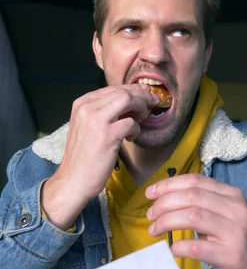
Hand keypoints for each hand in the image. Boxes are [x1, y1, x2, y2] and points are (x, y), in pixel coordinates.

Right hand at [42, 84, 158, 228]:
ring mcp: (95, 120)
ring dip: (141, 108)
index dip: (133, 90)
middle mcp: (86, 108)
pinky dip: (136, 129)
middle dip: (142, 96)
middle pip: (122, 92)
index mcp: (81, 103)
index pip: (113, 88)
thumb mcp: (88, 126)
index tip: (145, 95)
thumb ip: (105, 111)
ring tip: (142, 119)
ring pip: (128, 100)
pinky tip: (130, 138)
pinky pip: (130, 123)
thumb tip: (131, 98)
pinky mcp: (106, 135)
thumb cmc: (84, 156)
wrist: (73, 180)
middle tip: (152, 104)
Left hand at [146, 174, 246, 268]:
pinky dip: (178, 246)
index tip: (151, 194)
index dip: (169, 185)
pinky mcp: (231, 256)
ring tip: (155, 230)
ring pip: (192, 216)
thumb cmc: (243, 243)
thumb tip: (167, 200)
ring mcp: (235, 232)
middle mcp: (236, 209)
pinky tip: (172, 249)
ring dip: (166, 221)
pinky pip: (197, 247)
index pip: (195, 181)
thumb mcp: (228, 216)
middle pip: (191, 196)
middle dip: (164, 204)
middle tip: (150, 216)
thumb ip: (204, 205)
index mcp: (232, 196)